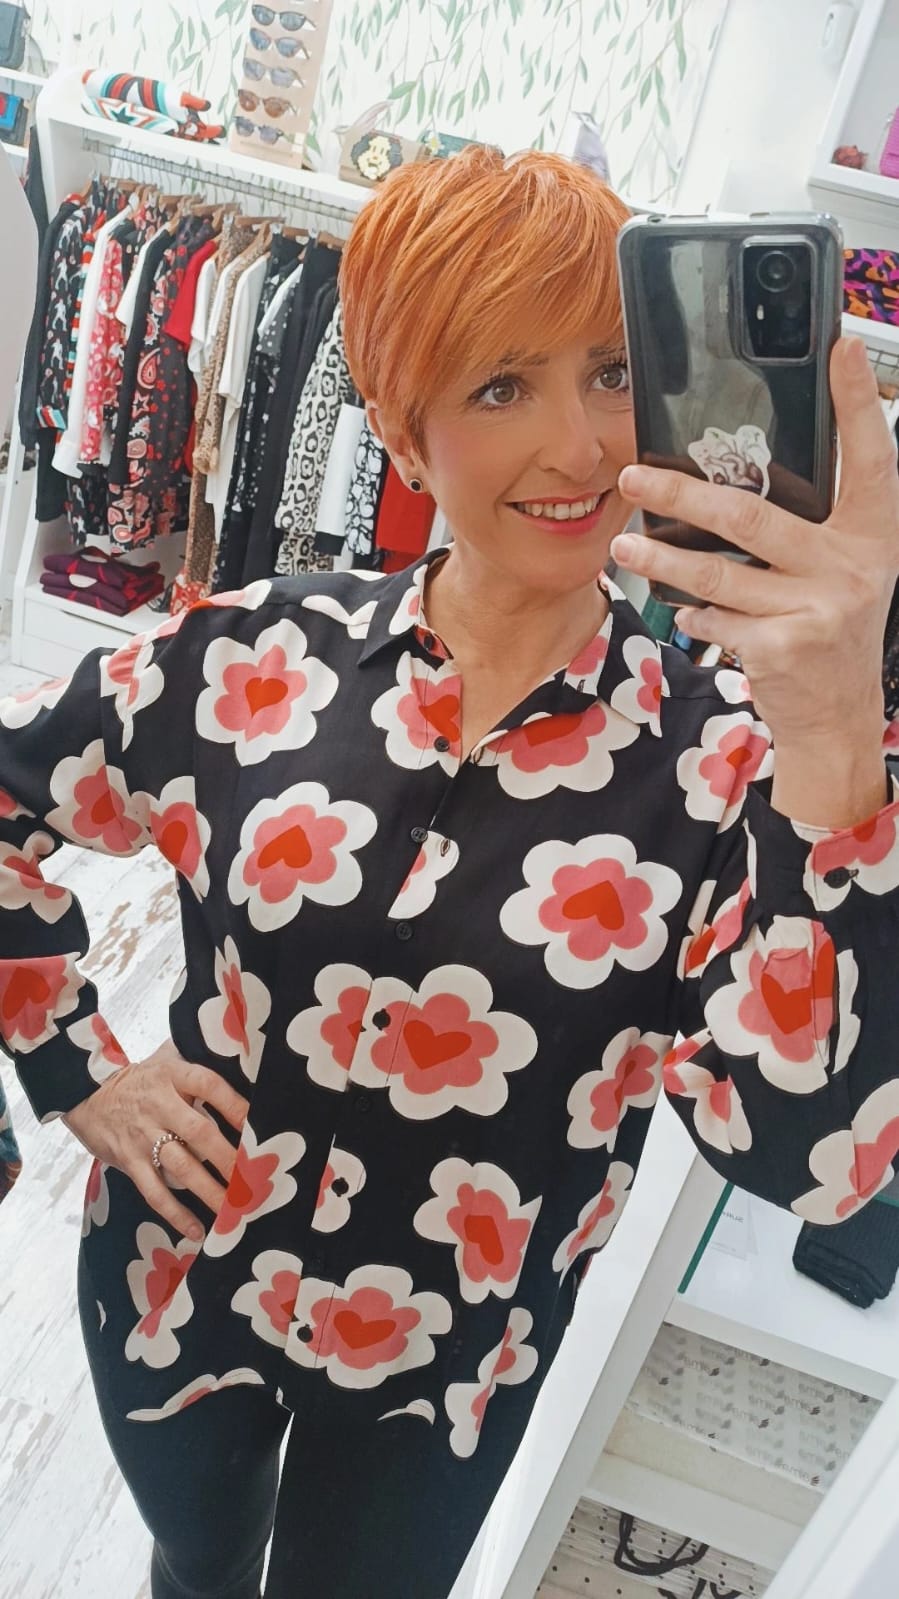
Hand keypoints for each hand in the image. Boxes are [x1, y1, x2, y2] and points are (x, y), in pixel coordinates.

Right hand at [63, 1039, 249, 1240]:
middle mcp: (159, 1105)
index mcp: (173, 1075)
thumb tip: (243, 1063)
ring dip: (210, 1190)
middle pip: (200, 1132)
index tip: (257, 1125)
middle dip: (229, 1158)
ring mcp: (143, 1136)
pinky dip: (176, 1213)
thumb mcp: (166, 1061)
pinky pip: (154, 1191)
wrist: (87, 1093)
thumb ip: (198, 1067)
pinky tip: (197, 1229)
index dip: (234, 1105)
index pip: (209, 1085)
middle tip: (254, 1179)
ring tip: (234, 1210)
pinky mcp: (129, 1161)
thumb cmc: (141, 1080)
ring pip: (181, 1167)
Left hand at [611, 337, 898, 754]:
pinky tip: (683, 608)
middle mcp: (853, 567)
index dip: (857, 403)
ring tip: (624, 544)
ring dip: (660, 557)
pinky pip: (715, 616)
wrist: (838, 718)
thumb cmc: (829, 631)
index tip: (842, 347)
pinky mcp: (783, 647)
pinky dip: (692, 611)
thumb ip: (809, 527)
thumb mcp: (841, 571)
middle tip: (633, 475)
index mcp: (873, 536)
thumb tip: (734, 475)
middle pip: (753, 516)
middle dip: (681, 494)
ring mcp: (819, 609)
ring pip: (718, 572)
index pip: (870, 458)